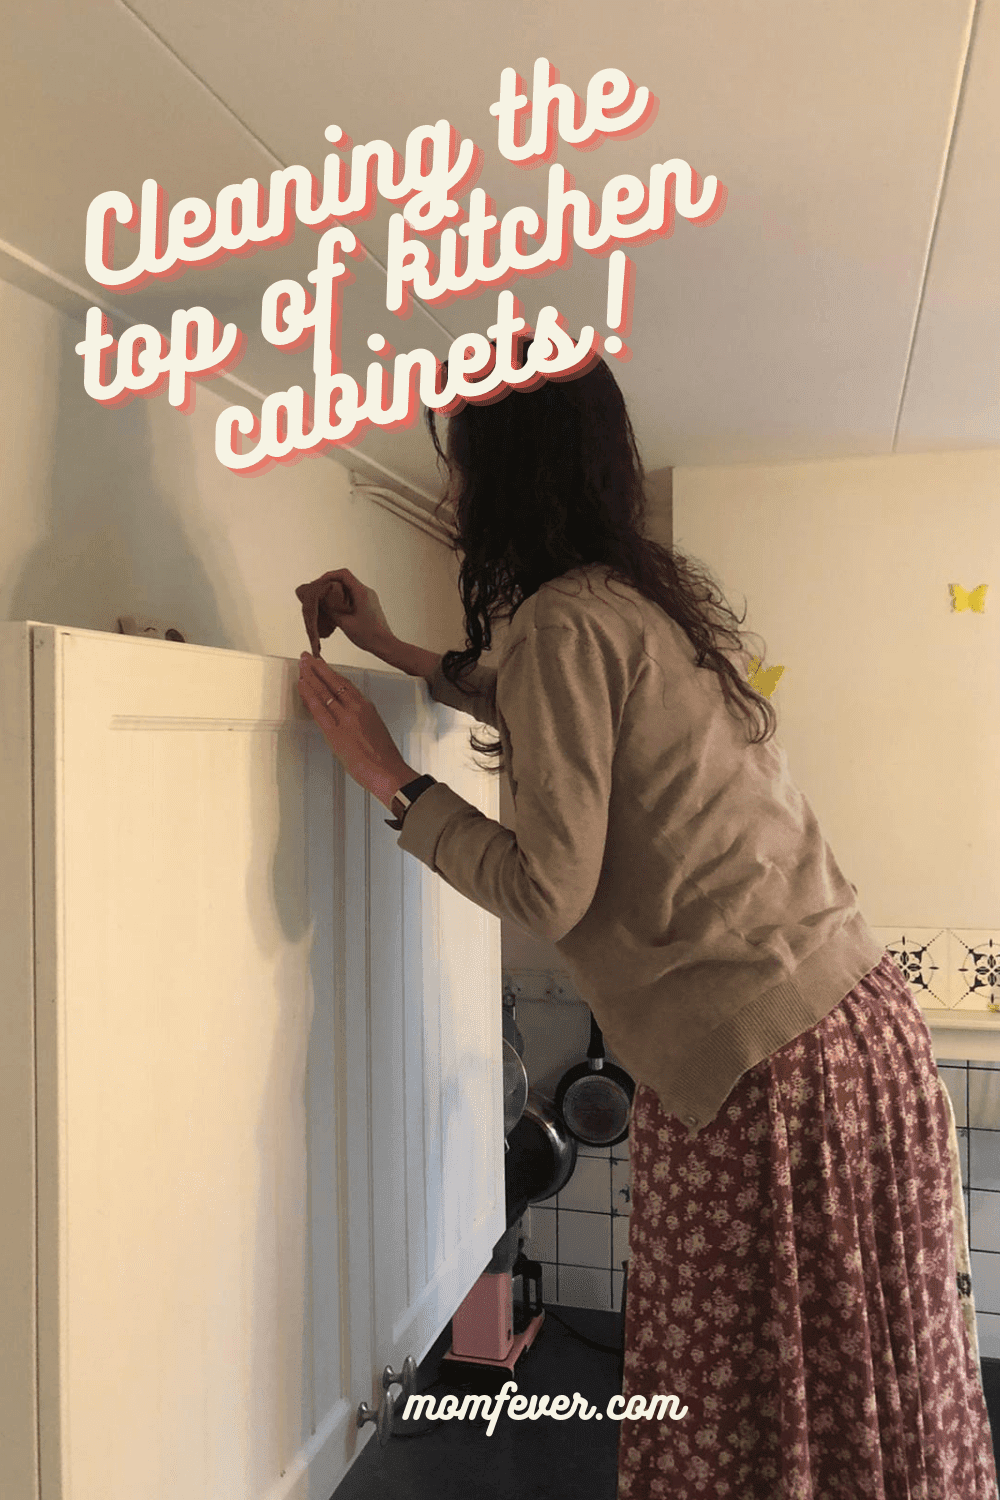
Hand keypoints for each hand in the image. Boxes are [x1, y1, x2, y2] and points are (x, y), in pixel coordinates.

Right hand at [295, 568, 394, 657]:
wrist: (385, 644)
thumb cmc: (368, 635)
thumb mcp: (344, 622)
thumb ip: (331, 609)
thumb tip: (320, 601)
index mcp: (361, 592)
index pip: (343, 574)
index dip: (329, 576)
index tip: (319, 583)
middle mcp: (366, 592)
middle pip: (345, 580)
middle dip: (331, 585)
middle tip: (319, 594)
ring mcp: (368, 597)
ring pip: (349, 588)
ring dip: (336, 593)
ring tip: (325, 603)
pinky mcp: (369, 604)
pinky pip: (353, 596)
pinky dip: (343, 600)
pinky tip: (336, 611)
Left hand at [297, 653, 416, 808]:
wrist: (389, 773)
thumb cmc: (385, 758)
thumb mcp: (376, 730)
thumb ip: (361, 720)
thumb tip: (347, 718)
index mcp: (367, 707)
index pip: (345, 684)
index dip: (331, 673)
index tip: (322, 665)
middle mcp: (356, 708)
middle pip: (334, 682)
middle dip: (318, 668)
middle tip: (306, 657)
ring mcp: (345, 719)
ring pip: (324, 691)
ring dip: (310, 676)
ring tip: (301, 665)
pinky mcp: (335, 732)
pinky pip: (318, 708)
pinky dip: (309, 694)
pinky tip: (302, 685)